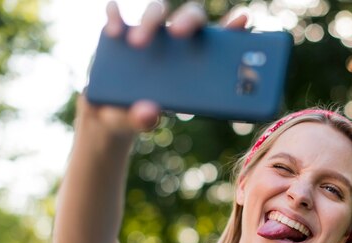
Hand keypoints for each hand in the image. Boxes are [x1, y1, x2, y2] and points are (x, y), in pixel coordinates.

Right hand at [77, 1, 248, 139]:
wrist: (107, 113)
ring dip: (149, 22)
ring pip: (156, 11)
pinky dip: (115, 15)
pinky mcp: (120, 30)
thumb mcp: (140, 122)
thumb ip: (144, 120)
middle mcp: (175, 42)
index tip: (243, 18)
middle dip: (187, 20)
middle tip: (177, 33)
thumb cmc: (139, 115)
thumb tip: (148, 112)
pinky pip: (118, 14)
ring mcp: (149, 33)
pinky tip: (113, 28)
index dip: (233, 26)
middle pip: (190, 16)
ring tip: (136, 43)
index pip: (220, 39)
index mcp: (194, 63)